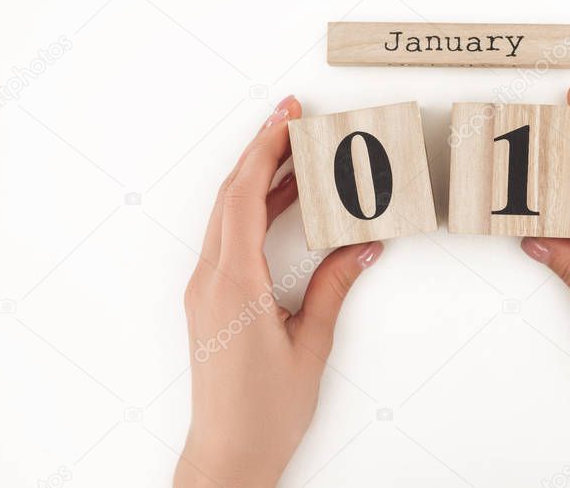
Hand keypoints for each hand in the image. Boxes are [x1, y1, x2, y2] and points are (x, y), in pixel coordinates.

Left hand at [175, 95, 382, 487]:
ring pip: (228, 214)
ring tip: (297, 152)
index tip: (288, 117)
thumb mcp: (311, 344)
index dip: (264, 149)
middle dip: (261, 149)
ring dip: (259, 178)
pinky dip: (256, 210)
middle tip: (294, 117)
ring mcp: (205, 288)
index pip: (243, 197)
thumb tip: (364, 247)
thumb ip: (335, 287)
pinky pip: (230, 238)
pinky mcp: (211, 298)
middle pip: (230, 194)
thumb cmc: (265, 411)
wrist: (227, 454)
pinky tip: (285, 202)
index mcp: (233, 285)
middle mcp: (210, 280)